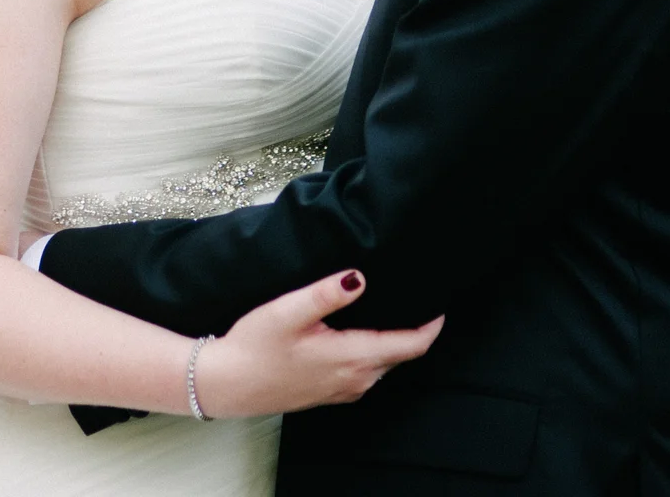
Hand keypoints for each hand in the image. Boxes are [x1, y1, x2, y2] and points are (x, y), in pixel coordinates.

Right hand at [190, 271, 442, 417]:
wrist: (229, 384)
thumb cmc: (255, 346)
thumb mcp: (287, 311)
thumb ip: (326, 294)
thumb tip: (359, 277)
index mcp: (353, 357)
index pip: (411, 345)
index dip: (431, 326)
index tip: (440, 303)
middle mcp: (357, 379)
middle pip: (401, 355)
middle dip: (414, 330)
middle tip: (416, 299)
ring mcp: (345, 390)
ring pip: (384, 365)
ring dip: (393, 342)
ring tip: (392, 311)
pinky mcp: (332, 393)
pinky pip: (367, 373)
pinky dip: (375, 353)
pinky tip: (359, 334)